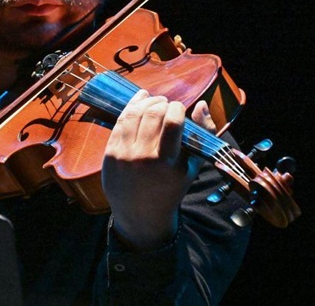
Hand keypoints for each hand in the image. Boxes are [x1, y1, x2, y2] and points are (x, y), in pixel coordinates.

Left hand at [101, 90, 215, 250]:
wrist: (140, 213)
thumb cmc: (171, 187)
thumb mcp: (192, 166)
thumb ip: (203, 135)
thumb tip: (201, 105)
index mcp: (168, 164)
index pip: (172, 123)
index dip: (177, 108)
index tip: (179, 109)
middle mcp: (144, 158)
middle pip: (153, 115)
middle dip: (162, 103)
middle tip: (167, 104)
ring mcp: (124, 155)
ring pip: (134, 114)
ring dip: (146, 102)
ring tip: (155, 102)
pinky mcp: (110, 152)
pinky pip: (120, 122)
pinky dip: (130, 107)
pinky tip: (139, 101)